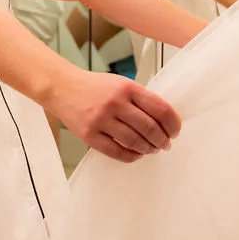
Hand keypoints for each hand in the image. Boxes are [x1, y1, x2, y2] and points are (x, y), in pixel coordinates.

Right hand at [53, 71, 181, 162]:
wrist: (62, 88)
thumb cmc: (96, 87)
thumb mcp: (121, 83)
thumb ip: (140, 99)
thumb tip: (164, 121)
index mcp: (127, 88)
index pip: (160, 108)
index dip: (173, 123)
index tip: (175, 131)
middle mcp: (115, 103)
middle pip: (150, 128)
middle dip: (163, 140)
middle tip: (165, 144)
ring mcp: (101, 120)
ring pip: (135, 142)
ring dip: (149, 149)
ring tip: (152, 149)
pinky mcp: (89, 135)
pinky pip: (117, 152)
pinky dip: (131, 156)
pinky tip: (136, 154)